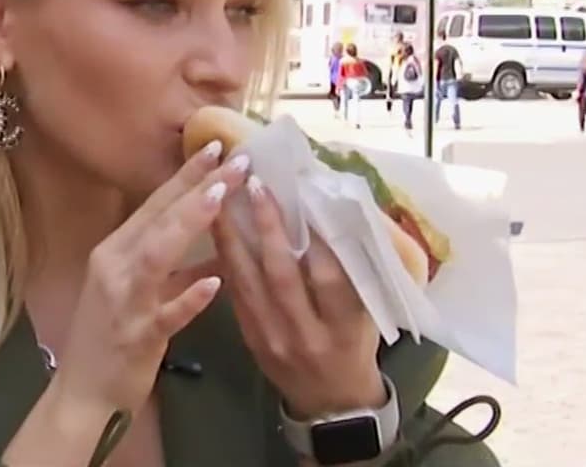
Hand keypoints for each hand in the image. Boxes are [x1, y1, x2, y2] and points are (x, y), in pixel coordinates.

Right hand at [6, 145, 249, 465]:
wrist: (83, 394)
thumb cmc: (111, 339)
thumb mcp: (138, 291)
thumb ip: (173, 264)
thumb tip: (217, 239)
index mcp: (115, 251)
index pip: (154, 204)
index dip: (185, 174)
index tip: (217, 144)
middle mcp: (114, 267)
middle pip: (159, 219)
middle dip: (197, 186)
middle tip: (235, 157)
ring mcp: (123, 301)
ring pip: (158, 254)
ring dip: (189, 223)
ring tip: (221, 197)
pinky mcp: (136, 337)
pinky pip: (166, 314)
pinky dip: (190, 297)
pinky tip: (216, 281)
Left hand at [213, 176, 384, 418]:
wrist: (331, 402)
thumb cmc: (357, 345)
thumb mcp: (369, 313)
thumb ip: (356, 270)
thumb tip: (344, 209)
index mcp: (344, 327)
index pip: (330, 278)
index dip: (317, 238)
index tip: (307, 196)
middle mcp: (306, 334)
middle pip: (281, 275)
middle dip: (267, 227)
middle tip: (256, 184)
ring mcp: (272, 338)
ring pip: (248, 282)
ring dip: (232, 236)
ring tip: (222, 194)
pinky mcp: (250, 338)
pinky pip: (235, 293)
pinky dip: (225, 258)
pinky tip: (216, 228)